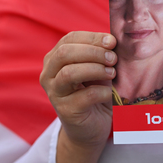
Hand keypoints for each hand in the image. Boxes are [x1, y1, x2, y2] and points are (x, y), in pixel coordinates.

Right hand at [39, 31, 117, 162]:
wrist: (91, 125)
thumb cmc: (95, 90)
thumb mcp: (97, 67)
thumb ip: (101, 53)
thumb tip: (112, 40)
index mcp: (55, 58)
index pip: (70, 39)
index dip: (92, 38)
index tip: (112, 42)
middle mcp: (49, 74)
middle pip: (65, 53)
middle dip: (93, 52)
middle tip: (113, 58)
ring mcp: (55, 93)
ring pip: (69, 73)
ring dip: (95, 69)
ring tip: (112, 73)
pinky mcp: (66, 110)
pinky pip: (86, 95)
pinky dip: (103, 91)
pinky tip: (110, 93)